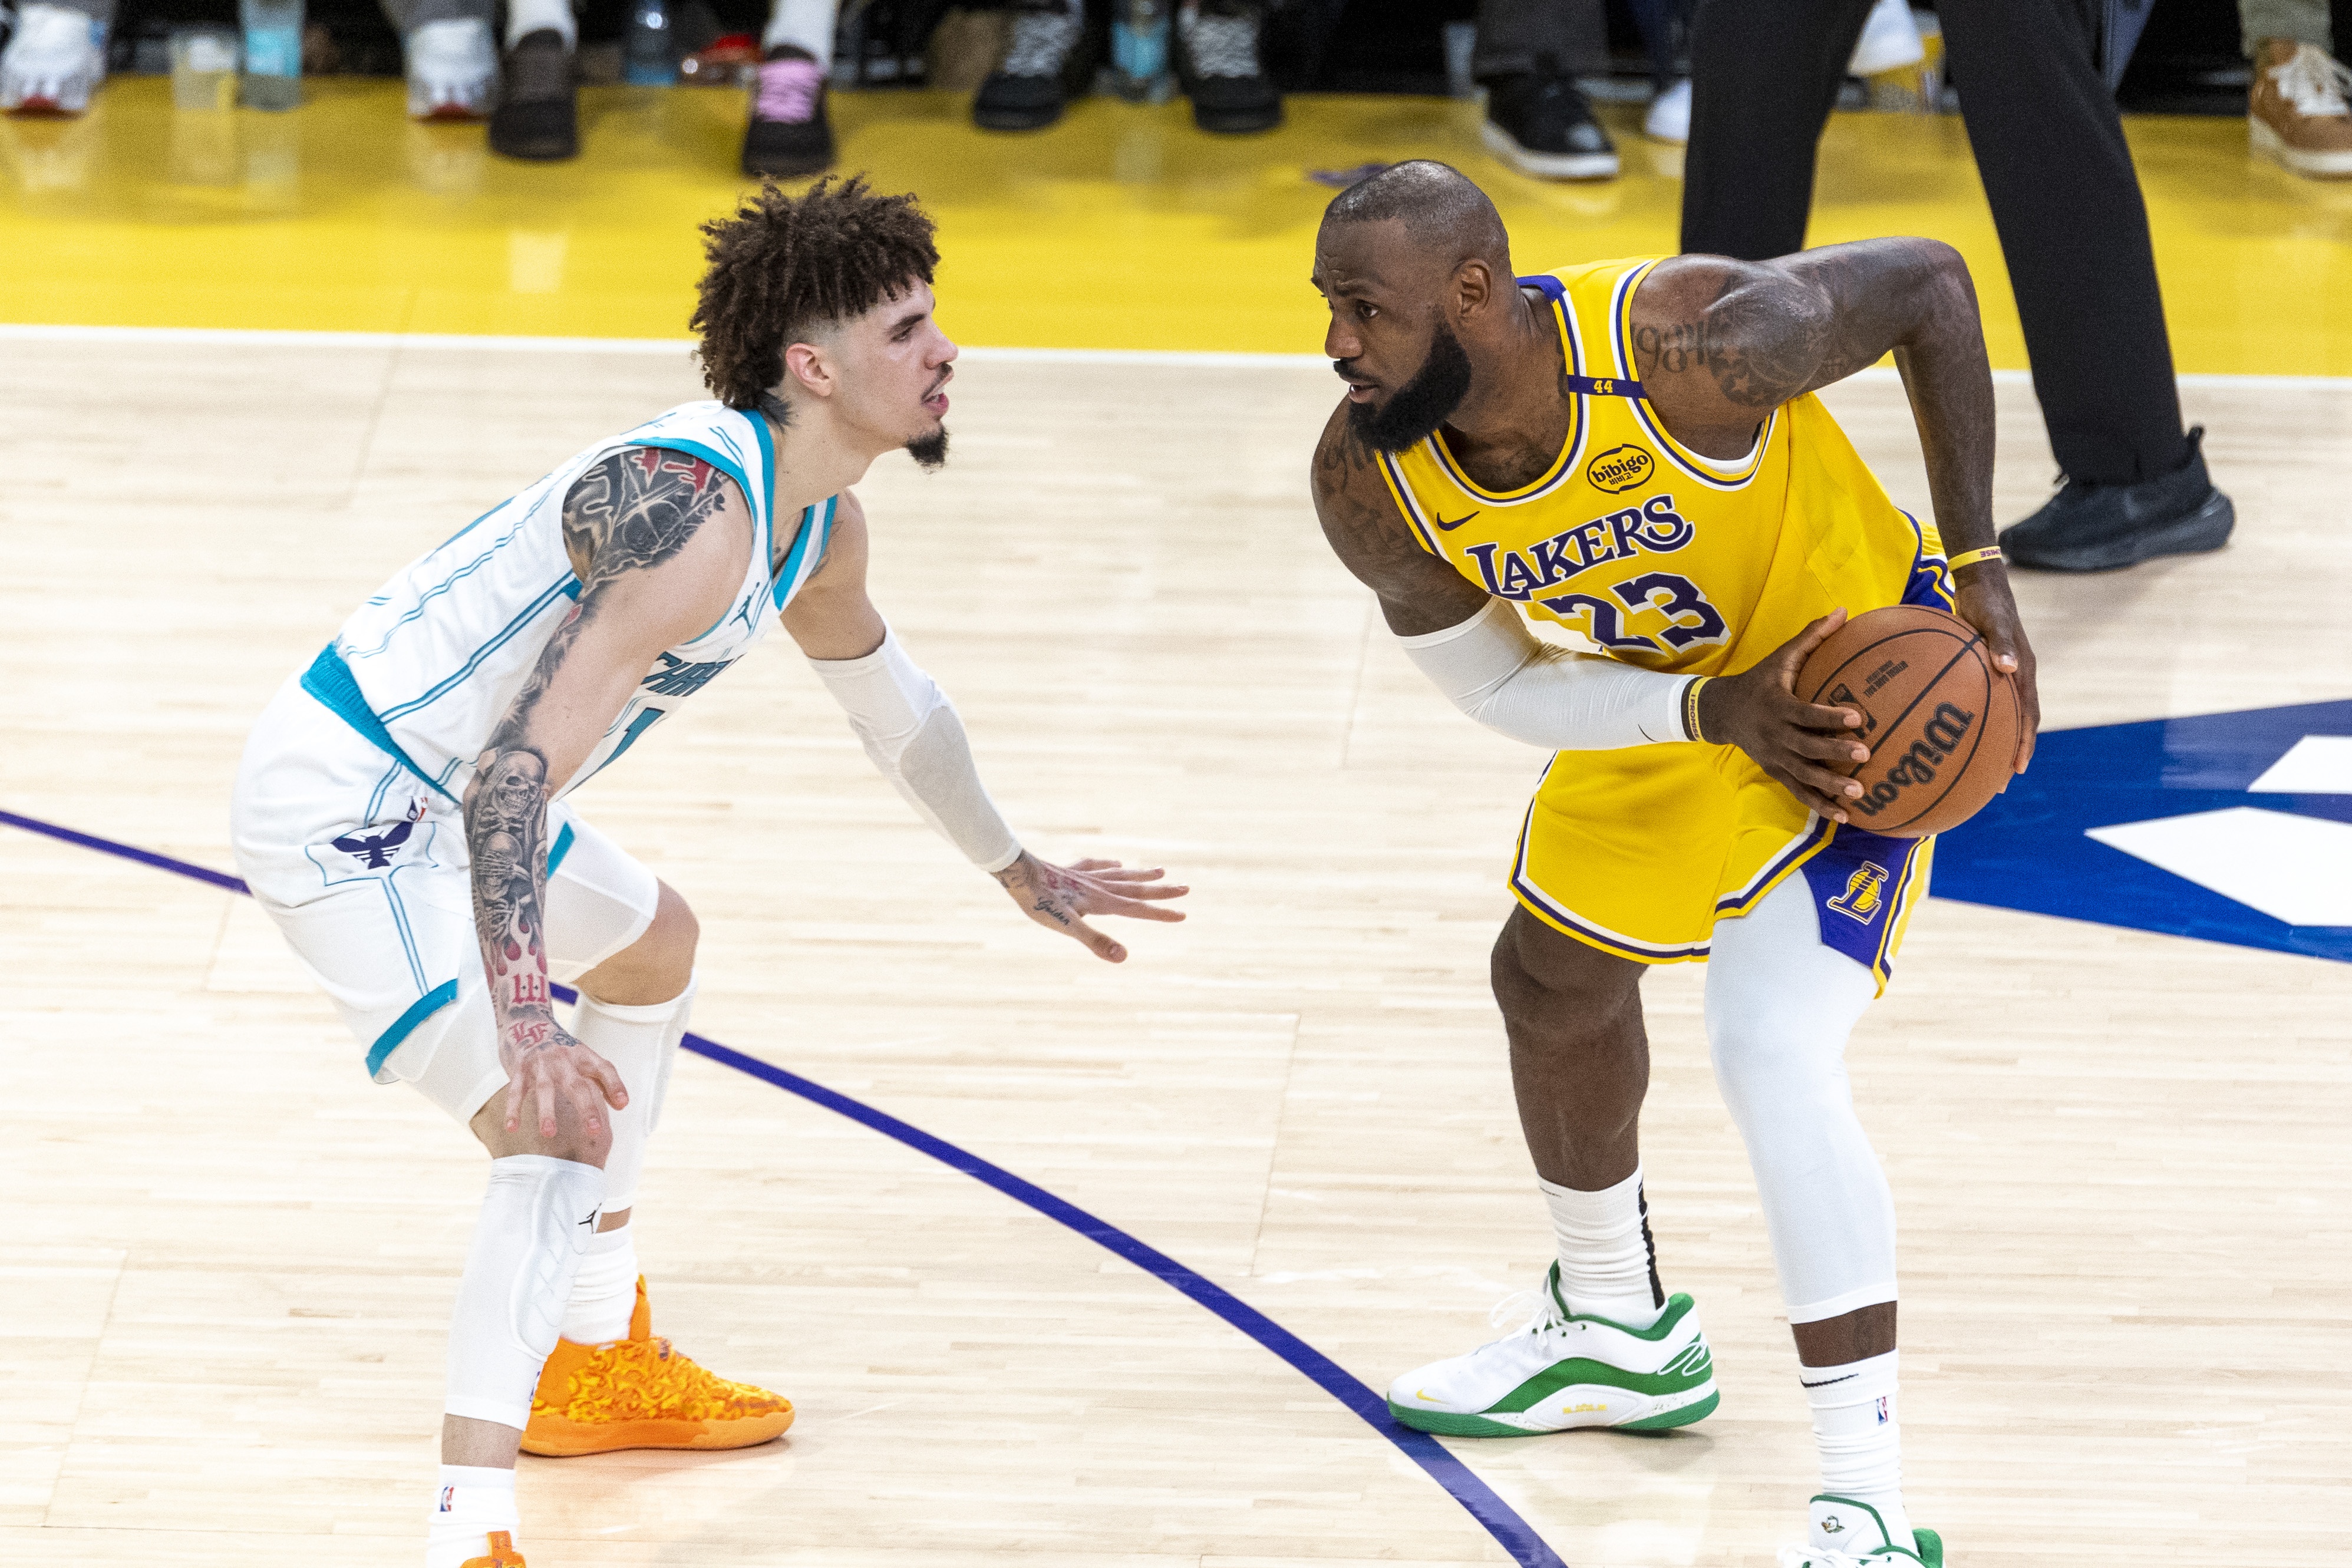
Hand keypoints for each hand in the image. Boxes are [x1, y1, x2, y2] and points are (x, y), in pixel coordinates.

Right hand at [498, 1016, 628, 1140]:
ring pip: (545, 1089)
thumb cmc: (561, 1051)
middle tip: (595, 1130)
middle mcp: (564, 1059)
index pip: (603, 1068)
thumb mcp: (584, 1058)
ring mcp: (541, 1064)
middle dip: (586, 1108)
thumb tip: (622, 1106)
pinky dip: (513, 1110)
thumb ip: (603, 1080)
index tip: (623, 1104)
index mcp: (583, 1056)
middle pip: (577, 1085)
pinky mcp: (519, 1069)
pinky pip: (516, 1091)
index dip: (614, 1085)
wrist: (527, 1022)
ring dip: (547, 1112)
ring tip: (549, 1133)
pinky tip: (512, 1128)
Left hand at [993, 852, 1188, 962]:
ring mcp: (1085, 876)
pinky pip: (1097, 866)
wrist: (1018, 873)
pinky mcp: (1071, 870)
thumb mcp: (1067, 926)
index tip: (1183, 915)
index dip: (1161, 914)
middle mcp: (1098, 887)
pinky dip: (1111, 865)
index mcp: (1101, 902)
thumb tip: (1123, 957)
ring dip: (1141, 875)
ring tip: (1160, 870)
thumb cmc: (1040, 902)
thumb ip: (1095, 941)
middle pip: (1136, 889)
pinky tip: (1116, 863)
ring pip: (1121, 875)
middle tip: (1185, 889)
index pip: (1138, 909)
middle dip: (1161, 891)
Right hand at [1696, 609, 1874, 824]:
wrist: (1721, 711)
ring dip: (1829, 787)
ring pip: (1803, 775)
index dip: (1828, 717)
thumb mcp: (1780, 658)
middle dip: (1834, 752)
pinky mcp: (1775, 772)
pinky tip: (1844, 816)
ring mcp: (1774, 757)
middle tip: (1865, 755)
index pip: (1805, 713)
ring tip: (1858, 794)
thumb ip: (1812, 637)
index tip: (1856, 717)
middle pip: (1805, 747)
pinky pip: (1798, 791)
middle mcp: (1774, 735)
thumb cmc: (1760, 681)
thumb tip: (1844, 611)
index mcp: (1777, 706)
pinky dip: (1819, 805)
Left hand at [1951, 562, 2038, 772]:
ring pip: (2000, 716)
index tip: (2016, 769)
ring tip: (1974, 769)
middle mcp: (2017, 677)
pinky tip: (1944, 732)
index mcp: (2024, 672)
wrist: (1981, 583)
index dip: (2024, 743)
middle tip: (1995, 784)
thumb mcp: (1992, 619)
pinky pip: (1980, 702)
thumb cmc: (1986, 601)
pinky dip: (1970, 719)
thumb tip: (2009, 668)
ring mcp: (2002, 676)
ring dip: (1991, 742)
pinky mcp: (1985, 671)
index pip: (2028, 715)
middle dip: (2008, 754)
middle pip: (2017, 724)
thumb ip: (1999, 642)